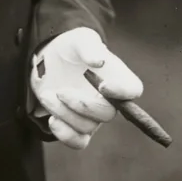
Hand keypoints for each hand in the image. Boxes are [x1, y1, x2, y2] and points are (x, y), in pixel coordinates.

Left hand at [30, 26, 142, 149]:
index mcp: (116, 77)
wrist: (49, 59)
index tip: (103, 86)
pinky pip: (78, 141)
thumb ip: (89, 47)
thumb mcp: (79, 39)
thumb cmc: (71, 46)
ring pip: (87, 127)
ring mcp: (92, 115)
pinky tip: (52, 119)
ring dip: (64, 113)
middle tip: (62, 91)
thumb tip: (98, 61)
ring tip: (48, 95)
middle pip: (107, 114)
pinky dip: (65, 135)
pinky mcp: (75, 124)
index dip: (123, 92)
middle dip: (82, 105)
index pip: (132, 90)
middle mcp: (108, 100)